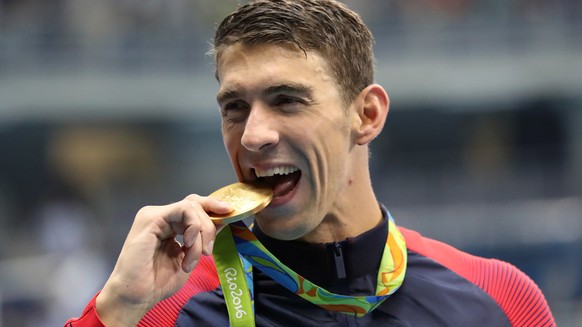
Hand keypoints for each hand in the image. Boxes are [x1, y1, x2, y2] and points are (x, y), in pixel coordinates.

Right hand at [95, 194, 231, 325]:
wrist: (137, 296)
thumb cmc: (158, 282)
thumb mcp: (189, 256)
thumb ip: (201, 239)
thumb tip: (221, 221)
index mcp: (169, 225)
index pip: (194, 207)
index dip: (213, 208)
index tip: (230, 214)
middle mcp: (162, 216)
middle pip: (194, 203)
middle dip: (210, 221)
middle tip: (209, 249)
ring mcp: (155, 215)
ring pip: (192, 207)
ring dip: (202, 232)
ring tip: (196, 256)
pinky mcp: (151, 218)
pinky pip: (183, 210)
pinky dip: (193, 227)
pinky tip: (189, 245)